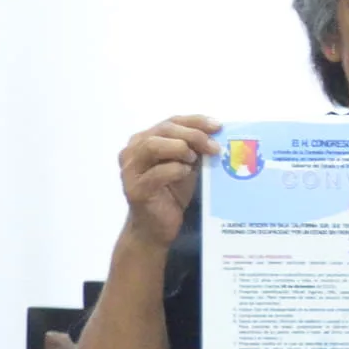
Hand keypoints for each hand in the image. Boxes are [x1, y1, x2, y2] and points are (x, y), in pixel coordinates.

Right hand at [118, 114, 219, 249]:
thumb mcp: (185, 166)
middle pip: (163, 130)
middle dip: (192, 134)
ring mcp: (130, 170)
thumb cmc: (171, 194)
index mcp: (144, 140)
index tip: (218, 126)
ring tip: (195, 159)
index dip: (195, 121)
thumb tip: (217, 135)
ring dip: (180, 148)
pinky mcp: (135, 189)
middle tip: (213, 146)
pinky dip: (175, 169)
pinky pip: (155, 173)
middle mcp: (132, 151)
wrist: (156, 228)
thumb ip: (193, 149)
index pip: (171, 121)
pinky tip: (186, 172)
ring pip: (152, 146)